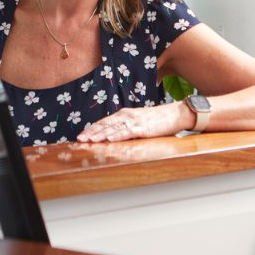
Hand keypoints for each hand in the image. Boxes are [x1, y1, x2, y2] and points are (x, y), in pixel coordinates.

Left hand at [77, 102, 191, 142]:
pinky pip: (127, 132)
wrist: (175, 114)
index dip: (92, 128)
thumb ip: (127, 126)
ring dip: (100, 135)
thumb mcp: (139, 121)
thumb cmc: (158, 120)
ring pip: (113, 129)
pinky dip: (117, 136)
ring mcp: (134, 121)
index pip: (104, 121)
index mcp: (125, 114)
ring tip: (89, 140)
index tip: (82, 135)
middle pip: (105, 124)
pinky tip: (109, 139)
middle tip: (79, 139)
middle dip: (91, 132)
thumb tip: (114, 135)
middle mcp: (127, 115)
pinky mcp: (142, 128)